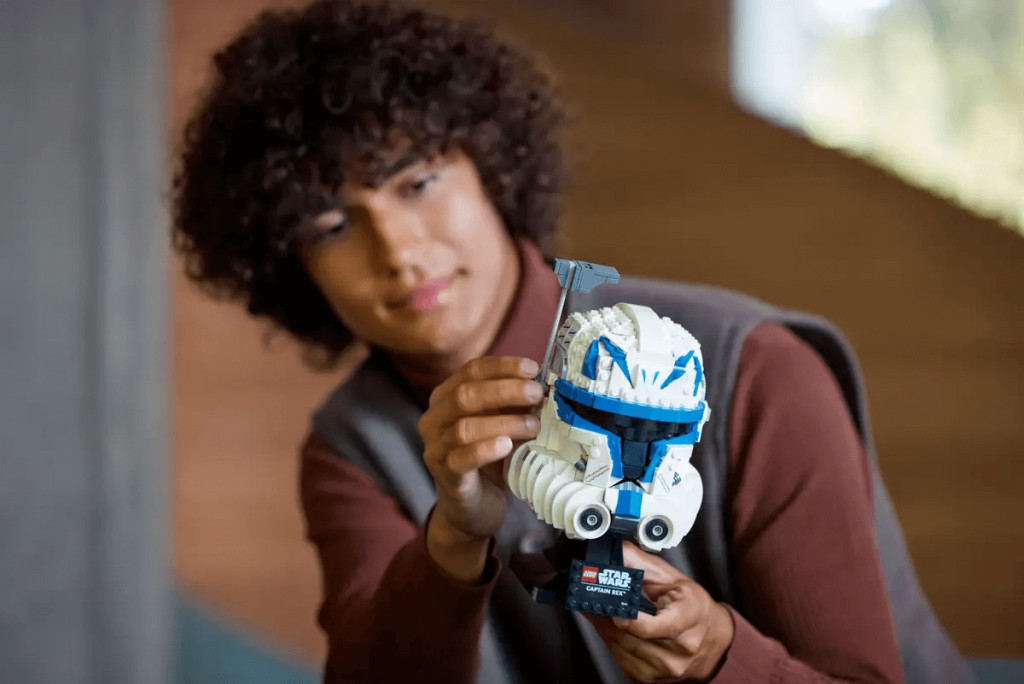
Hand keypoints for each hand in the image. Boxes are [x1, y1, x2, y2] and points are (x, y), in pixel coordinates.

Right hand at [419, 356, 543, 580]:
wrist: (472, 511)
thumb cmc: (489, 463)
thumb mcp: (503, 427)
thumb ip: (514, 407)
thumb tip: (543, 388)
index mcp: (445, 399)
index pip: (471, 372)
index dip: (503, 367)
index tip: (533, 369)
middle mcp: (433, 420)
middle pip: (466, 395)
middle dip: (506, 390)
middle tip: (537, 394)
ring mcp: (435, 449)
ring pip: (464, 427)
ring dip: (504, 422)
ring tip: (532, 426)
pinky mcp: (445, 477)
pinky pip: (461, 459)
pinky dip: (485, 449)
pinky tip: (506, 445)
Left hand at [587, 542, 734, 681]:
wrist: (712, 639)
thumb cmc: (692, 606)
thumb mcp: (672, 578)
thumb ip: (640, 563)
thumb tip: (615, 552)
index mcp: (689, 616)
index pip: (659, 627)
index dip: (633, 621)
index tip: (615, 611)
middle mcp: (681, 646)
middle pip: (632, 637)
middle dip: (607, 616)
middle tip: (591, 599)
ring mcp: (666, 666)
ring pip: (621, 648)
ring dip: (605, 628)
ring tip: (601, 610)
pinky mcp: (651, 677)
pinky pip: (620, 658)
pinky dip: (612, 641)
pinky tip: (613, 627)